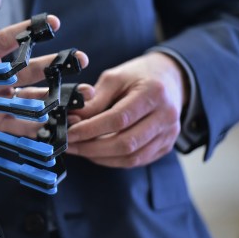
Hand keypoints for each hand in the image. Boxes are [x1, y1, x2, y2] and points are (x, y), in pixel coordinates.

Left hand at [66, 52, 188, 167]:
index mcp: (153, 93)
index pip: (119, 119)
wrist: (169, 79)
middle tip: (69, 145)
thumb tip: (73, 119)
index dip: (90, 129)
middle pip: (125, 143)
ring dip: (100, 157)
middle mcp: (166, 117)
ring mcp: (169, 134)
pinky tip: (96, 153)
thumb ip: (95, 99)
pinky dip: (112, 160)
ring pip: (130, 157)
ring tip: (79, 149)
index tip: (69, 133)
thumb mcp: (115, 78)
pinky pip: (136, 161)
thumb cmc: (138, 76)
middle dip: (92, 148)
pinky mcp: (165, 146)